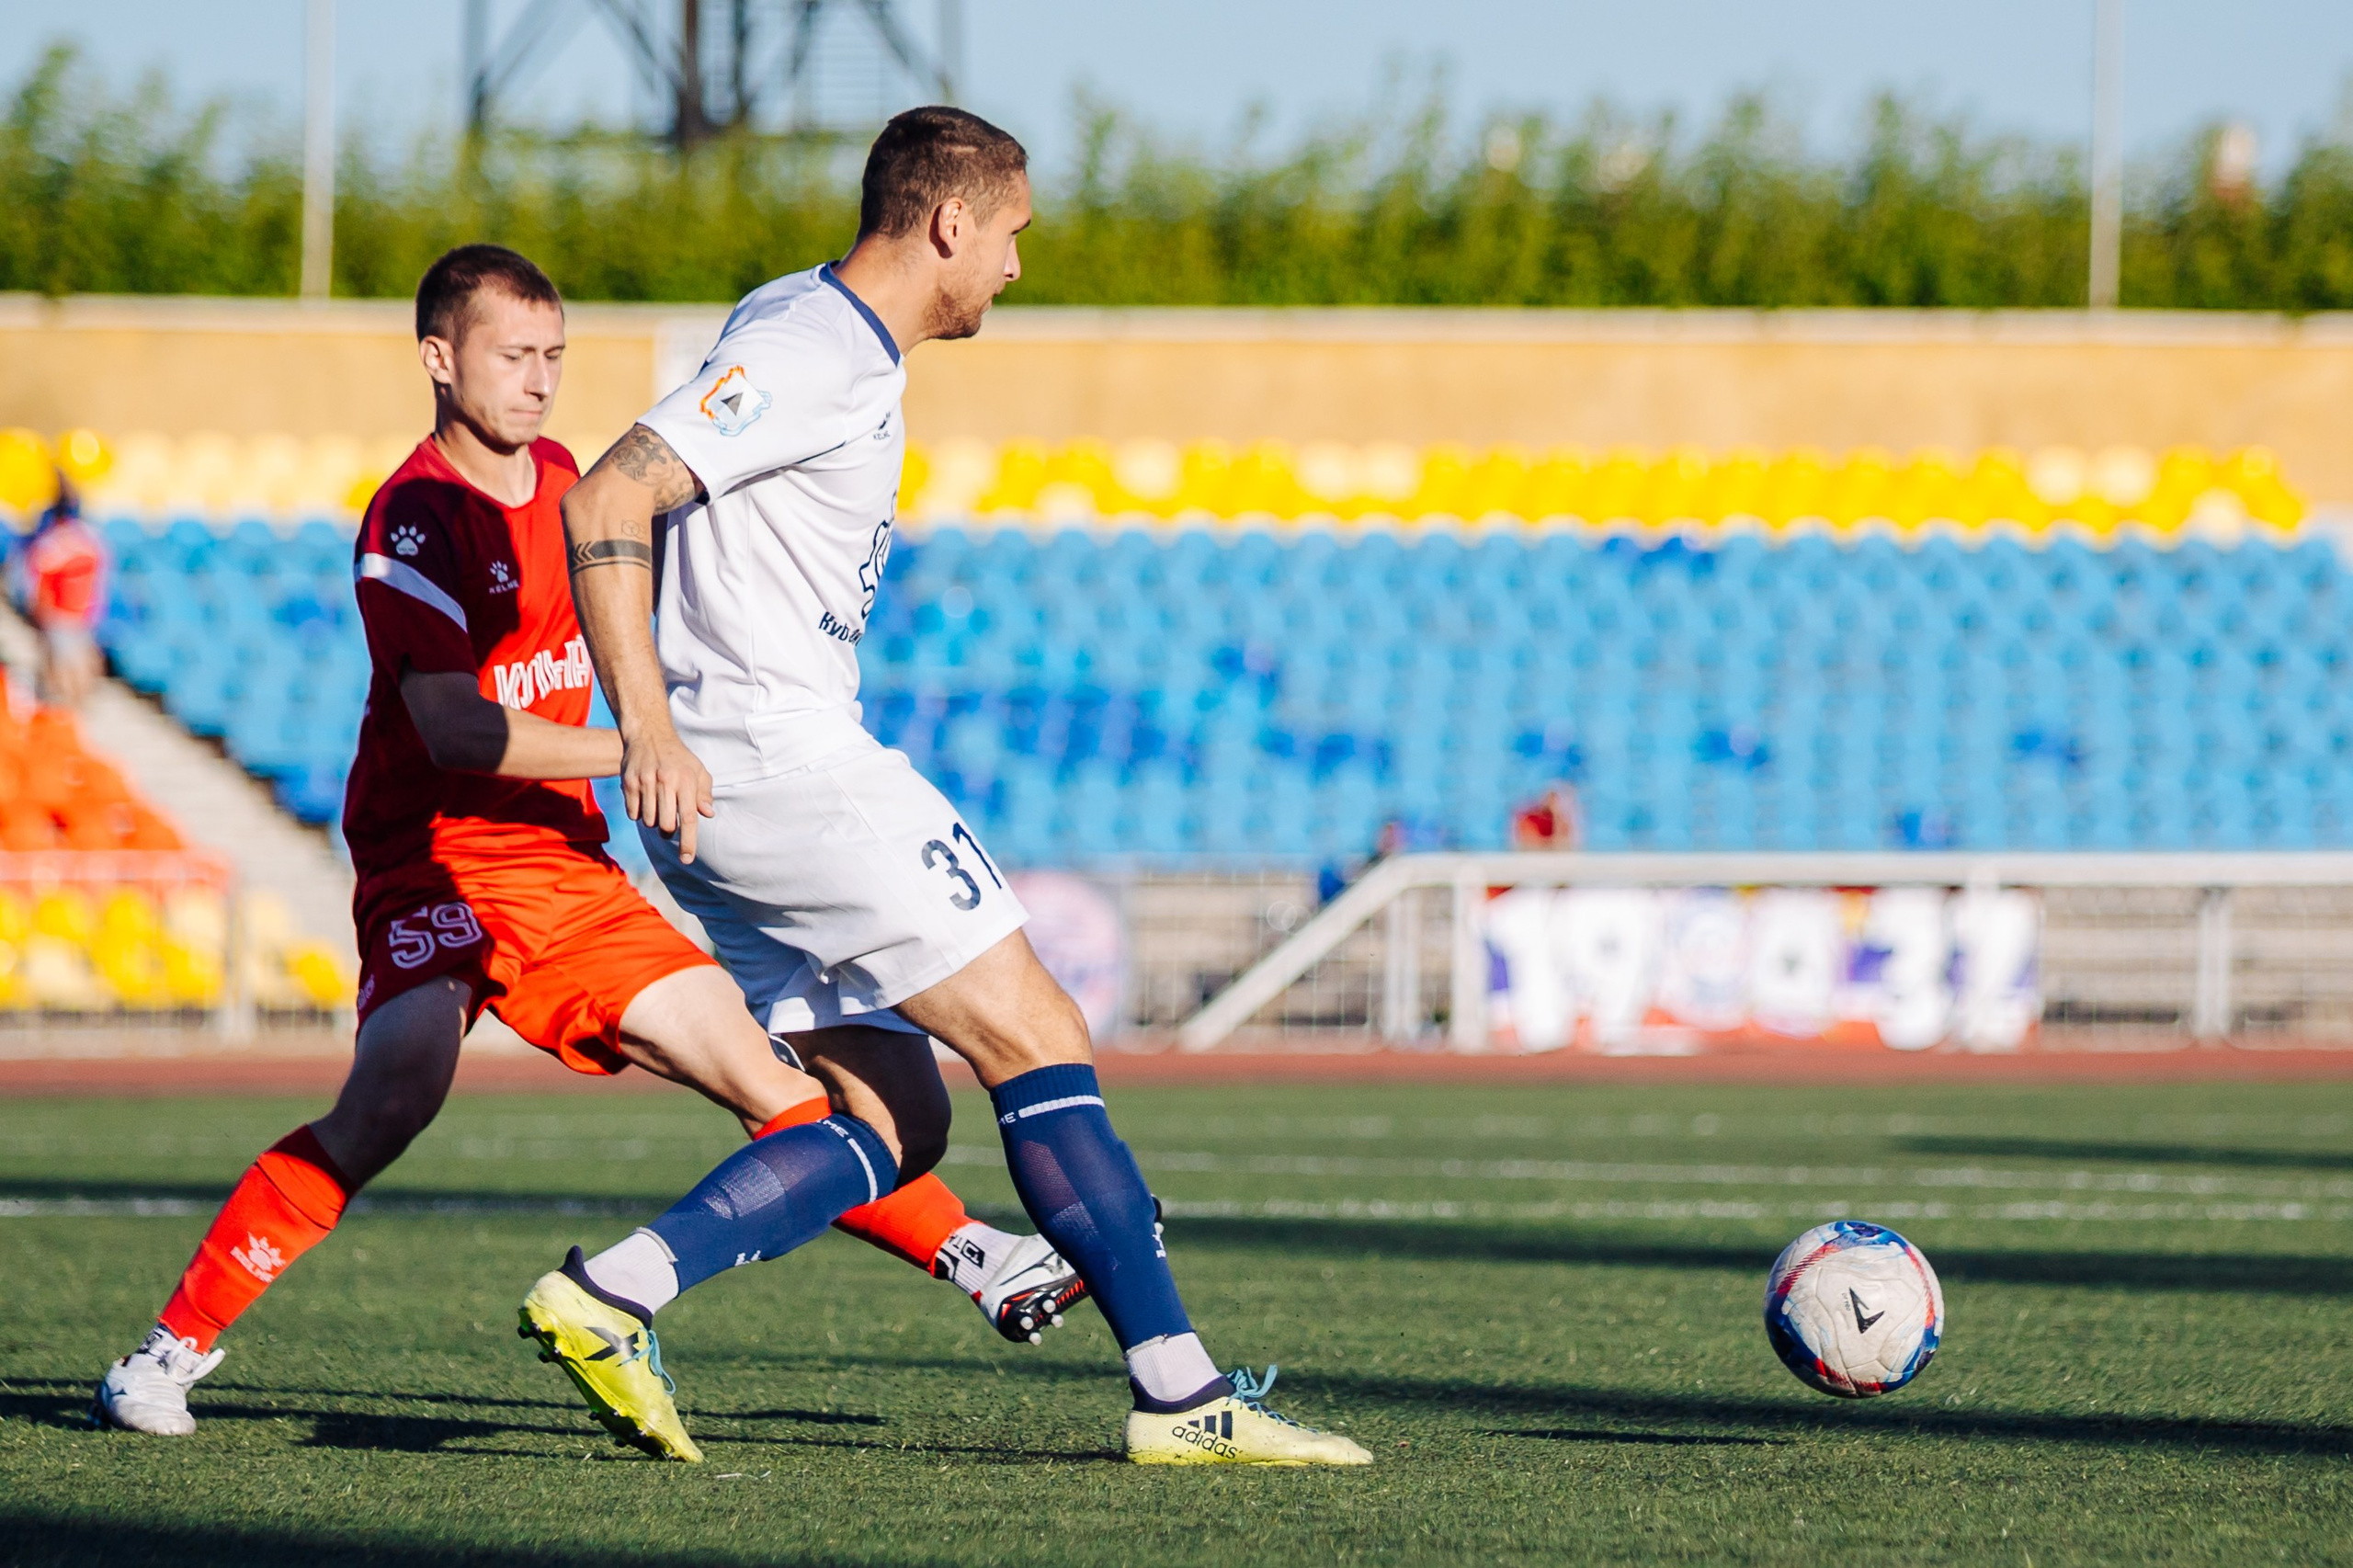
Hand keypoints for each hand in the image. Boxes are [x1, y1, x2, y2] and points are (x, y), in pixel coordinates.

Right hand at [622, 730, 714, 862]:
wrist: (649, 734)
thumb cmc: (678, 757)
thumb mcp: (697, 770)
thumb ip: (704, 793)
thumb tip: (708, 814)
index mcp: (685, 780)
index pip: (688, 818)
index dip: (688, 842)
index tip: (687, 859)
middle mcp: (665, 781)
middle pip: (665, 825)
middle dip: (668, 831)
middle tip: (669, 823)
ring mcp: (645, 782)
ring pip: (649, 821)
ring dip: (654, 821)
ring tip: (657, 804)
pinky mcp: (628, 783)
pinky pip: (633, 814)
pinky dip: (639, 814)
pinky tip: (645, 799)